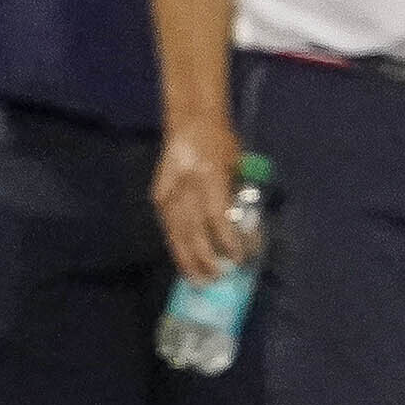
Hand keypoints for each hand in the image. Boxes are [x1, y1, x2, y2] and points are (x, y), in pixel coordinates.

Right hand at [153, 122, 247, 283]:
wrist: (190, 124)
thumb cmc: (222, 144)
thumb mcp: (237, 166)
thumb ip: (238, 197)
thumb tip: (246, 232)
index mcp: (208, 177)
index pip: (218, 217)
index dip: (228, 241)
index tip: (240, 258)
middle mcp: (185, 188)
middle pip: (194, 231)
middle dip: (208, 258)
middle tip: (221, 278)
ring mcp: (168, 193)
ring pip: (177, 234)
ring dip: (189, 260)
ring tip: (201, 280)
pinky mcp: (158, 197)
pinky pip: (168, 228)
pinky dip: (177, 246)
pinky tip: (185, 262)